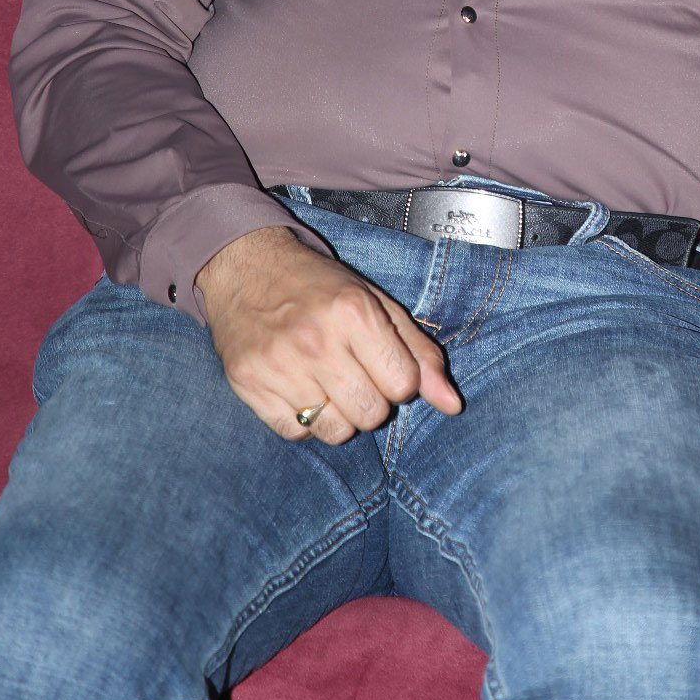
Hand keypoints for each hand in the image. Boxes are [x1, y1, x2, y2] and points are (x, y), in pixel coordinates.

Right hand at [196, 226, 461, 443]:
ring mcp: (279, 365)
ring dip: (338, 414)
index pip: (403, 386)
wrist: (246, 267)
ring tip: (326, 381)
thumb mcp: (376, 304)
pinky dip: (303, 418)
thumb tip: (453, 405)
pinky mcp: (249, 383)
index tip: (381, 362)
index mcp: (355, 312)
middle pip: (371, 415)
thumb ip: (420, 354)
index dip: (398, 379)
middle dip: (371, 401)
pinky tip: (298, 386)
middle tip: (353, 372)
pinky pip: (296, 432)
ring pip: (334, 432)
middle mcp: (317, 340)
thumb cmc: (318, 287)